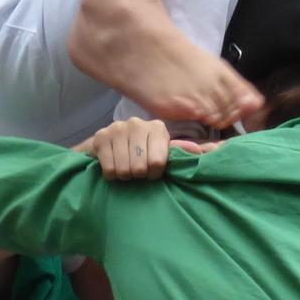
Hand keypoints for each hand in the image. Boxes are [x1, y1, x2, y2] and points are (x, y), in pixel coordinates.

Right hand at [73, 118, 202, 180]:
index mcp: (157, 127)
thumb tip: (199, 151)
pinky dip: (111, 174)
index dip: (154, 174)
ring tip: (125, 168)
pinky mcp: (100, 136)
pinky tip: (113, 165)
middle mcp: (137, 123)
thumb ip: (180, 151)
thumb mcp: (162, 151)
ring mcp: (117, 128)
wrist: (109, 144)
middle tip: (136, 170)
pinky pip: (109, 169)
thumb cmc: (141, 150)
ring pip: (124, 169)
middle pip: (139, 168)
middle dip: (138, 175)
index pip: (157, 163)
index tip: (151, 172)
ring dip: (124, 175)